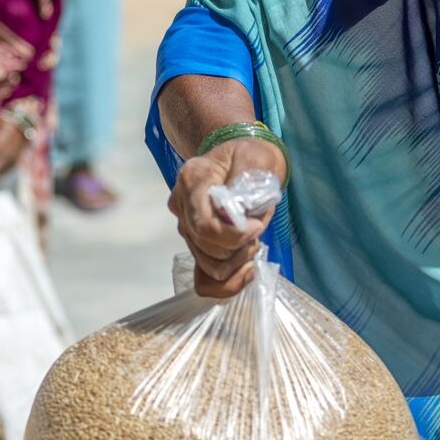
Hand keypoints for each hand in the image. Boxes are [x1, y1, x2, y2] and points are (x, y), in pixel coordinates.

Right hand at [167, 137, 286, 297]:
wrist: (243, 158)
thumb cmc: (252, 157)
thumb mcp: (257, 160)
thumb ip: (245, 184)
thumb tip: (234, 216)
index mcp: (192, 180)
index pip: (204, 225)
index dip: (234, 235)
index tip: (257, 226)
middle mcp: (181, 205)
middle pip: (206, 249)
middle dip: (239, 248)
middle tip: (258, 229)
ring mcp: (185, 226)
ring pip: (207, 266)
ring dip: (237, 262)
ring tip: (253, 243)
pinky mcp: (194, 243)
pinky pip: (203, 279)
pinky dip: (228, 283)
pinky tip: (246, 270)